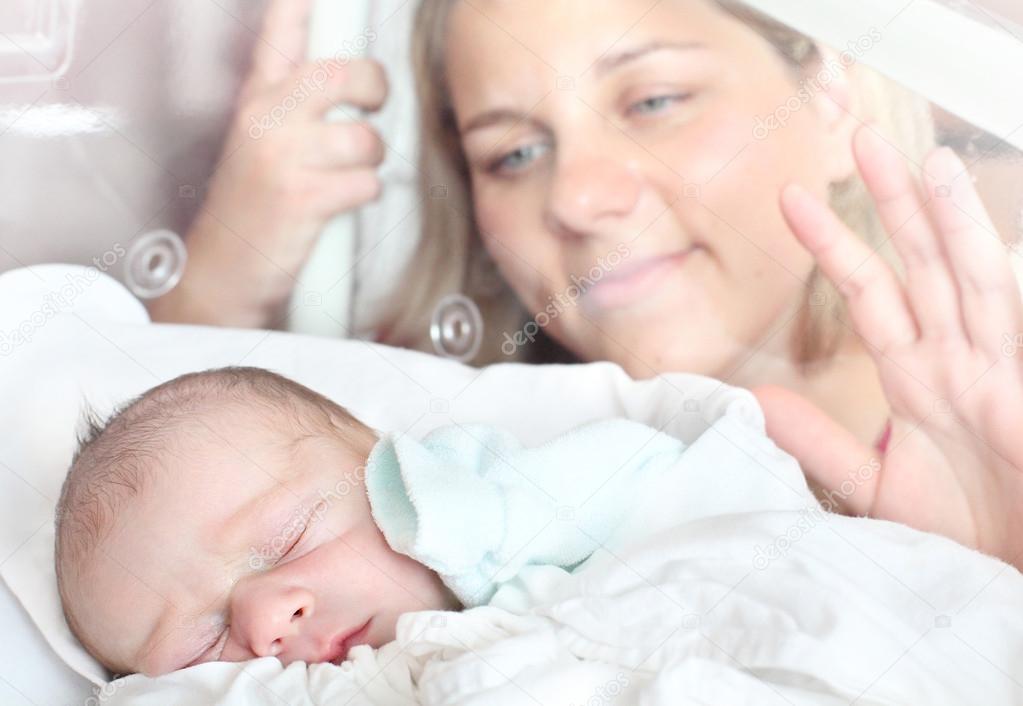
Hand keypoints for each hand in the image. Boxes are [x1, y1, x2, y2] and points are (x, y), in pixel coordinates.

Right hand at [149, 0, 387, 327]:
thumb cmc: (250, 206)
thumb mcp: (257, 141)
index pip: (281, 33)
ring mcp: (281, 158)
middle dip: (374, 88)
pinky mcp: (302, 199)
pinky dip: (366, 195)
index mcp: (255, 99)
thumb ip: (291, 103)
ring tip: (352, 171)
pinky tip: (343, 202)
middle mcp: (265, 120)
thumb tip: (348, 78)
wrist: (222, 271)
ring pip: (364, 138)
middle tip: (373, 103)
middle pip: (342, 75)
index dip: (304, 5)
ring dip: (373, 159)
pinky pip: (366, 183)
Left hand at [754, 125, 1022, 567]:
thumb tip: (754, 400)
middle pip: (924, 265)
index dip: (833, 244)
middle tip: (863, 138)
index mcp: (918, 377)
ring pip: (977, 280)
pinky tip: (986, 239)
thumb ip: (818, 441)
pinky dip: (999, 276)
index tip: (789, 199)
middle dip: (897, 202)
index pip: (869, 293)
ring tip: (929, 164)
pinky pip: (1013, 323)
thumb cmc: (965, 534)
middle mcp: (959, 361)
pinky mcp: (1022, 396)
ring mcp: (999, 374)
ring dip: (954, 223)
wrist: (1016, 578)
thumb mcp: (874, 486)